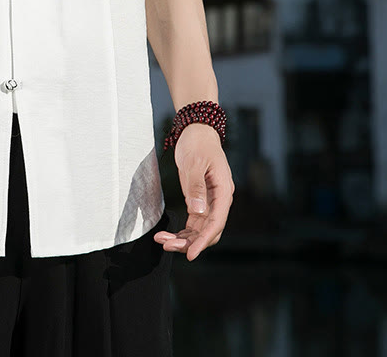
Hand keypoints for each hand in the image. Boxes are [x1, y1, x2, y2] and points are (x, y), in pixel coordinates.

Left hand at [153, 122, 234, 260]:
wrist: (196, 131)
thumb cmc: (197, 144)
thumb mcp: (194, 164)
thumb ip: (196, 187)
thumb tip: (198, 212)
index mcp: (224, 192)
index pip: (216, 223)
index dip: (203, 241)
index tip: (190, 254)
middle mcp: (219, 201)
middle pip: (208, 231)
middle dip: (189, 242)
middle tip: (166, 245)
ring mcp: (210, 202)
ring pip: (200, 230)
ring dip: (183, 239)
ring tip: (162, 241)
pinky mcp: (199, 200)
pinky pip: (193, 223)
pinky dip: (182, 231)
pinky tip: (166, 236)